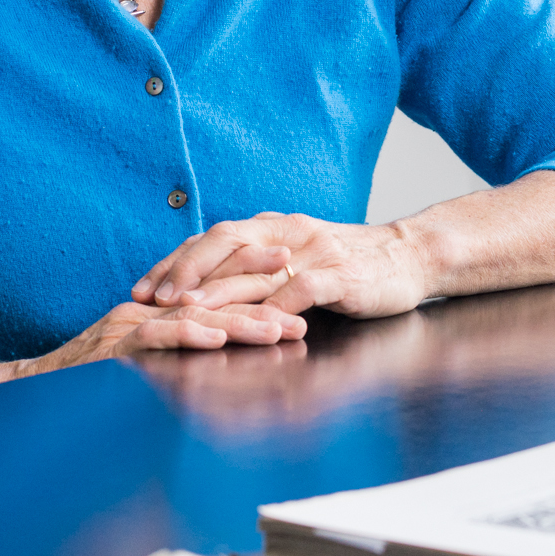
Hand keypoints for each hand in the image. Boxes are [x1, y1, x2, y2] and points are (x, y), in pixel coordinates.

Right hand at [9, 294, 305, 379]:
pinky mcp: (113, 347)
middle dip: (261, 296)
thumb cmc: (83, 377)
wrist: (29, 387)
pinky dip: (188, 336)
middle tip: (302, 296)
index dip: (253, 282)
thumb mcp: (135, 356)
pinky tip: (217, 337)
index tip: (293, 277)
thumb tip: (218, 347)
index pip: (213, 292)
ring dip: (240, 321)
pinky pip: (155, 338)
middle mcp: (145, 309)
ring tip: (278, 327)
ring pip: (194, 317)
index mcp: (155, 309)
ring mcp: (128, 325)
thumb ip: (171, 346)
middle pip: (213, 299)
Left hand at [132, 213, 434, 321]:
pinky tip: (257, 327)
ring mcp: (315, 254)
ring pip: (257, 268)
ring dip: (219, 290)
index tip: (142, 286)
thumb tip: (203, 291)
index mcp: (272, 228)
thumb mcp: (296, 257)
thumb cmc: (350, 263)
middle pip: (226, 244)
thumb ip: (256, 269)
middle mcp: (287, 234)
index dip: (175, 261)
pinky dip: (278, 309)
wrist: (412, 255)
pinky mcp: (341, 277)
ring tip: (187, 310)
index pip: (212, 238)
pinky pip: (303, 291)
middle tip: (155, 299)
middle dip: (186, 271)